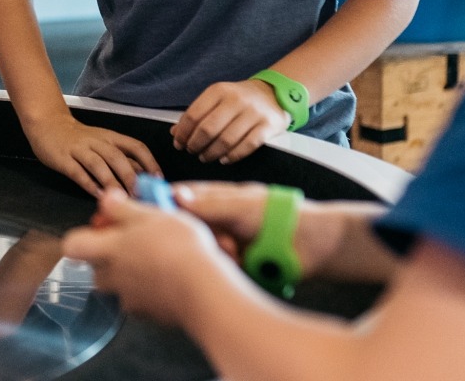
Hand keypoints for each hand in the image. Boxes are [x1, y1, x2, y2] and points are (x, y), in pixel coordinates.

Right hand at [25, 112, 160, 195]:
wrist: (47, 123)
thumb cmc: (78, 137)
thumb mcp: (103, 142)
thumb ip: (121, 157)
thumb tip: (145, 175)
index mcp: (110, 137)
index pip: (135, 146)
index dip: (149, 162)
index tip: (158, 179)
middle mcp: (96, 141)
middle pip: (117, 157)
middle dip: (130, 177)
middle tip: (140, 195)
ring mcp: (79, 149)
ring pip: (98, 164)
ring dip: (111, 181)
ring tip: (121, 197)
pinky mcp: (63, 159)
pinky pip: (78, 172)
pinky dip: (89, 184)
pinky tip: (98, 195)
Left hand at [62, 188, 230, 326]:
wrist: (204, 291)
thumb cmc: (179, 248)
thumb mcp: (153, 216)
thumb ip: (124, 208)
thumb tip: (105, 198)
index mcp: (110, 249)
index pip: (73, 246)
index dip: (81, 238)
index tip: (101, 229)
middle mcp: (114, 277)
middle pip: (95, 270)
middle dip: (107, 259)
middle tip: (134, 245)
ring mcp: (131, 300)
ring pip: (119, 288)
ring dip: (131, 277)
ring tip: (157, 262)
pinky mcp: (150, 316)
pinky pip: (142, 303)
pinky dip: (151, 293)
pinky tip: (172, 281)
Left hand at [172, 79, 288, 163]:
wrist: (274, 93)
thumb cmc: (239, 99)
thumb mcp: (217, 99)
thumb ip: (197, 114)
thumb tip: (175, 132)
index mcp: (219, 91)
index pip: (193, 115)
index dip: (182, 133)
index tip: (178, 143)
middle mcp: (236, 100)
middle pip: (208, 129)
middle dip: (195, 144)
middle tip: (192, 151)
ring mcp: (253, 113)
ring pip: (226, 140)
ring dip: (211, 153)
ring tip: (205, 157)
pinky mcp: (268, 126)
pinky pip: (246, 146)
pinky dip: (232, 156)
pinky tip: (224, 159)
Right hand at [174, 181, 339, 273]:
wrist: (315, 245)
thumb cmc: (279, 215)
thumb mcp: (240, 206)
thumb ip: (208, 204)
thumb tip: (175, 196)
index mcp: (216, 199)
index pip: (182, 198)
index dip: (164, 203)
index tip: (150, 212)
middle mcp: (217, 221)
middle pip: (188, 228)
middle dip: (196, 235)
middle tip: (218, 239)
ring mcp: (224, 243)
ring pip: (201, 249)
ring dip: (214, 253)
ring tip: (235, 252)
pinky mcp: (233, 266)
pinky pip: (216, 268)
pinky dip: (223, 268)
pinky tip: (238, 265)